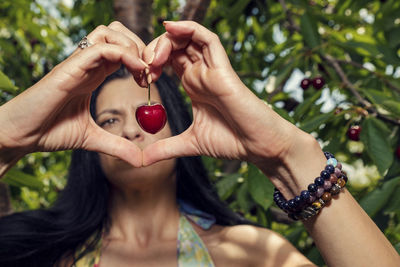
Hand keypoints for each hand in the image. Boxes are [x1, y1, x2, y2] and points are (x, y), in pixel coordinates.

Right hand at [0, 22, 146, 166]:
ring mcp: (78, 64)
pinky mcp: (70, 68)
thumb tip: (141, 161)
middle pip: (118, 32)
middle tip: (151, 72)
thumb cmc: (50, 132)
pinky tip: (136, 73)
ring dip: (133, 47)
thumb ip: (118, 146)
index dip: (141, 60)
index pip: (122, 51)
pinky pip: (100, 48)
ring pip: (109, 32)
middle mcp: (87, 65)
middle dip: (140, 46)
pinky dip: (124, 54)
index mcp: (93, 75)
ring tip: (143, 72)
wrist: (20, 136)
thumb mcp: (93, 139)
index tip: (152, 80)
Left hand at [142, 21, 306, 167]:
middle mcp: (202, 73)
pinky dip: (189, 28)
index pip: (169, 60)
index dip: (150, 62)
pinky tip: (170, 29)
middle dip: (153, 50)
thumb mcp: (189, 144)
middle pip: (175, 46)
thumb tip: (141, 161)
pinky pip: (207, 39)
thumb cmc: (231, 142)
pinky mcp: (223, 69)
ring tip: (153, 56)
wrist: (257, 147)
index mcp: (194, 85)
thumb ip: (165, 149)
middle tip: (142, 66)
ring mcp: (212, 69)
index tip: (139, 78)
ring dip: (166, 40)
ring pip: (189, 38)